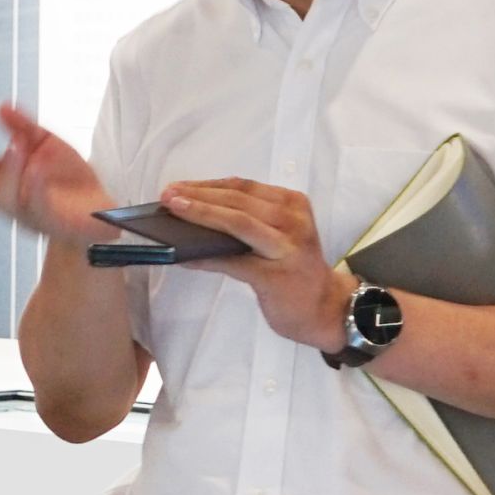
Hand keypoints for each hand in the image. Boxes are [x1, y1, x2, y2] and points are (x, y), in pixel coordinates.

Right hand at [0, 105, 112, 244]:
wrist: (101, 211)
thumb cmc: (67, 178)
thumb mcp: (45, 144)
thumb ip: (24, 127)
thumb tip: (2, 107)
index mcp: (0, 180)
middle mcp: (7, 198)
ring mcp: (28, 212)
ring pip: (4, 198)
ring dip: (7, 171)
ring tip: (15, 146)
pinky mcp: (52, 220)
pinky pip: (37, 205)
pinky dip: (34, 186)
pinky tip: (36, 166)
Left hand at [151, 178, 355, 349]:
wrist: (326, 309)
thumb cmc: (295, 270)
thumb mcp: (281, 235)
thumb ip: (251, 220)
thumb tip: (199, 213)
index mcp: (293, 203)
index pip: (244, 186)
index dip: (208, 184)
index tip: (179, 186)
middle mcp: (293, 220)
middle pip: (238, 199)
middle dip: (199, 195)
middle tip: (168, 195)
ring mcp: (287, 248)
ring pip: (237, 222)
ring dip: (201, 214)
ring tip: (173, 212)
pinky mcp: (275, 276)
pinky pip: (233, 262)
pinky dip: (205, 258)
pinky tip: (183, 258)